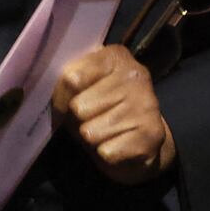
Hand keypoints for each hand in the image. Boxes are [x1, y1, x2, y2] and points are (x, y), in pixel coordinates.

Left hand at [51, 44, 176, 184]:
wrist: (140, 139)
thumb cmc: (100, 107)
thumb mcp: (81, 86)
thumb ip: (66, 79)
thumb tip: (58, 85)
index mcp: (116, 57)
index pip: (71, 78)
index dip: (61, 97)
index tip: (69, 100)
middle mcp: (136, 76)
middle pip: (78, 107)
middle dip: (77, 119)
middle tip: (91, 118)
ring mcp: (146, 105)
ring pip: (90, 132)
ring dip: (91, 137)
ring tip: (104, 131)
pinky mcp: (151, 136)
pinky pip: (106, 152)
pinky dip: (106, 153)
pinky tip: (117, 144)